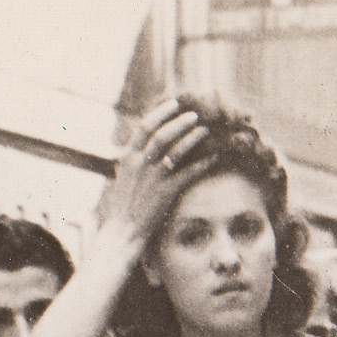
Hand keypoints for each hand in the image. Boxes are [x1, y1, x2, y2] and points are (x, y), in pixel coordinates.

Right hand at [98, 100, 210, 253]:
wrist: (123, 232)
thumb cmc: (123, 207)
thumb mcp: (125, 177)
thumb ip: (135, 161)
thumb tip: (145, 146)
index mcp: (128, 157)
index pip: (144, 126)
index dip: (160, 113)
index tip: (174, 103)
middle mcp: (139, 164)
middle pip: (161, 134)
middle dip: (179, 122)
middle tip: (195, 115)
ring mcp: (153, 178)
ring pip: (175, 151)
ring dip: (192, 138)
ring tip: (205, 130)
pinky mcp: (165, 193)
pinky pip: (187, 173)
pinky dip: (202, 163)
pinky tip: (213, 157)